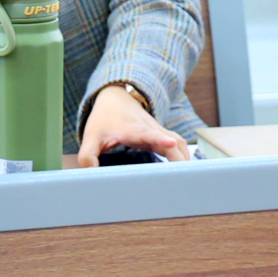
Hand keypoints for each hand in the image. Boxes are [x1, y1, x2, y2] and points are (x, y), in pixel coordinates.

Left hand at [75, 84, 190, 166]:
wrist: (115, 98)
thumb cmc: (103, 119)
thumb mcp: (91, 136)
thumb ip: (87, 156)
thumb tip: (91, 174)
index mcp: (131, 128)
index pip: (148, 133)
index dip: (160, 139)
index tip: (170, 143)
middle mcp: (149, 128)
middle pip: (170, 140)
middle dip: (179, 156)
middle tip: (186, 176)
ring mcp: (158, 131)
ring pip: (178, 142)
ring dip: (185, 157)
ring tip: (190, 177)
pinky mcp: (162, 135)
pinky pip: (177, 144)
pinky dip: (183, 155)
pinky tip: (186, 171)